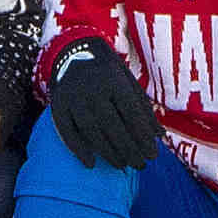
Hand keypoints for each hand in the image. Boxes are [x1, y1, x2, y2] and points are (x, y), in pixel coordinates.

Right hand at [39, 46, 163, 173]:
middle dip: (128, 148)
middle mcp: (93, 88)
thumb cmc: (108, 73)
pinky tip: (91, 164)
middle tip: (140, 165)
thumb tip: (159, 136)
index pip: (131, 112)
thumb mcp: (128, 82)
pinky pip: (66, 130)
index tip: (152, 155)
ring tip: (122, 165)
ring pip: (91, 130)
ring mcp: (73, 97)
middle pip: (112, 124)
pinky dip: (77, 149)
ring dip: (108, 152)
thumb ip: (143, 108)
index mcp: (114, 80)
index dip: (142, 135)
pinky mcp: (58, 105)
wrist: (73, 51)